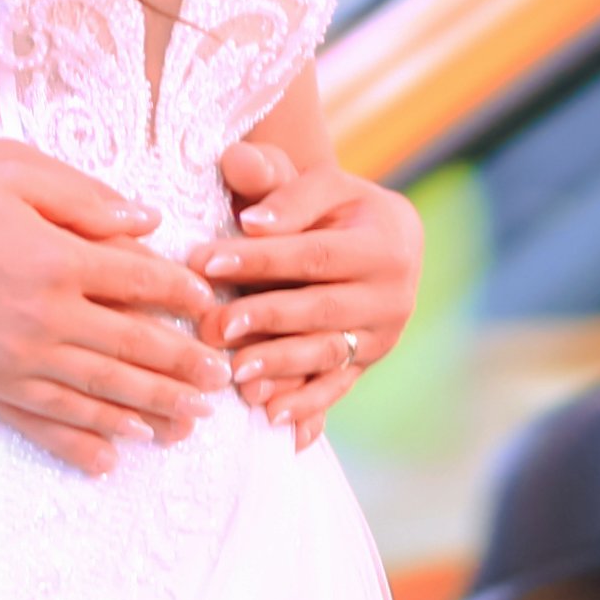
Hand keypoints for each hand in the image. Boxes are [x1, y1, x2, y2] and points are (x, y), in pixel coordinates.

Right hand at [0, 140, 223, 467]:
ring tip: (190, 421)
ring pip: (102, 388)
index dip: (181, 295)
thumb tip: (147, 221)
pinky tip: (119, 443)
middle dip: (184, 364)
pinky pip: (51, 414)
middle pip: (135, 345)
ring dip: (152, 406)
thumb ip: (85, 199)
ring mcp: (19, 356)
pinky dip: (90, 431)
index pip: (141, 282)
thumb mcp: (15, 174)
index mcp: (61, 259)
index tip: (209, 307)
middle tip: (221, 380)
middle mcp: (49, 315)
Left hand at [205, 137, 419, 442]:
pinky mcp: (368, 364)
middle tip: (213, 327)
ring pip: (329, 354)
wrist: (371, 241)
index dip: (260, 259)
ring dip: (282, 367)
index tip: (205, 262)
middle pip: (321, 308)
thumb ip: (278, 182)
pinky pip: (336, 388)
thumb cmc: (330, 208)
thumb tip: (242, 186)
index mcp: (387, 240)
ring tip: (236, 375)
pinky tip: (270, 417)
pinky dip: (306, 406)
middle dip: (263, 318)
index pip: (314, 253)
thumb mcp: (317, 185)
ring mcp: (385, 334)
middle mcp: (395, 292)